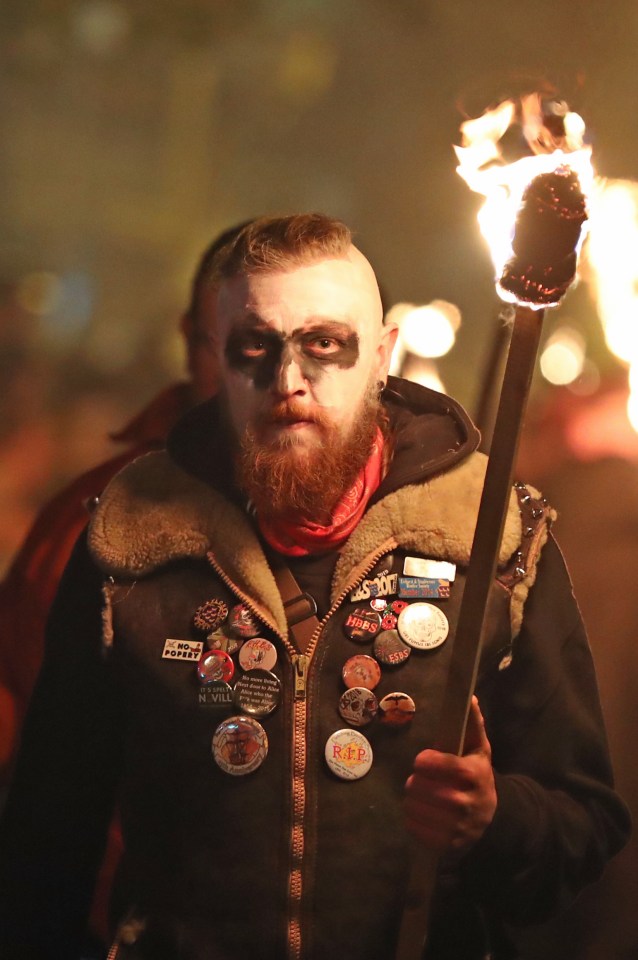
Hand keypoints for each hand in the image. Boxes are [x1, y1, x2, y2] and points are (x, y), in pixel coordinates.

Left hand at [403, 696, 496, 852]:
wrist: (493, 819)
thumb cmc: (478, 776)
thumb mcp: (479, 748)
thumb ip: (472, 723)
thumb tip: (470, 697)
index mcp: (472, 774)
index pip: (430, 763)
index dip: (424, 760)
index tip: (427, 761)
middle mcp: (465, 802)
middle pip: (417, 785)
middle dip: (417, 780)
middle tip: (425, 780)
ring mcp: (456, 826)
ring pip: (412, 806)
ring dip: (413, 800)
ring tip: (425, 796)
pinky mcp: (447, 844)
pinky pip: (414, 828)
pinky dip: (414, 819)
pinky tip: (426, 814)